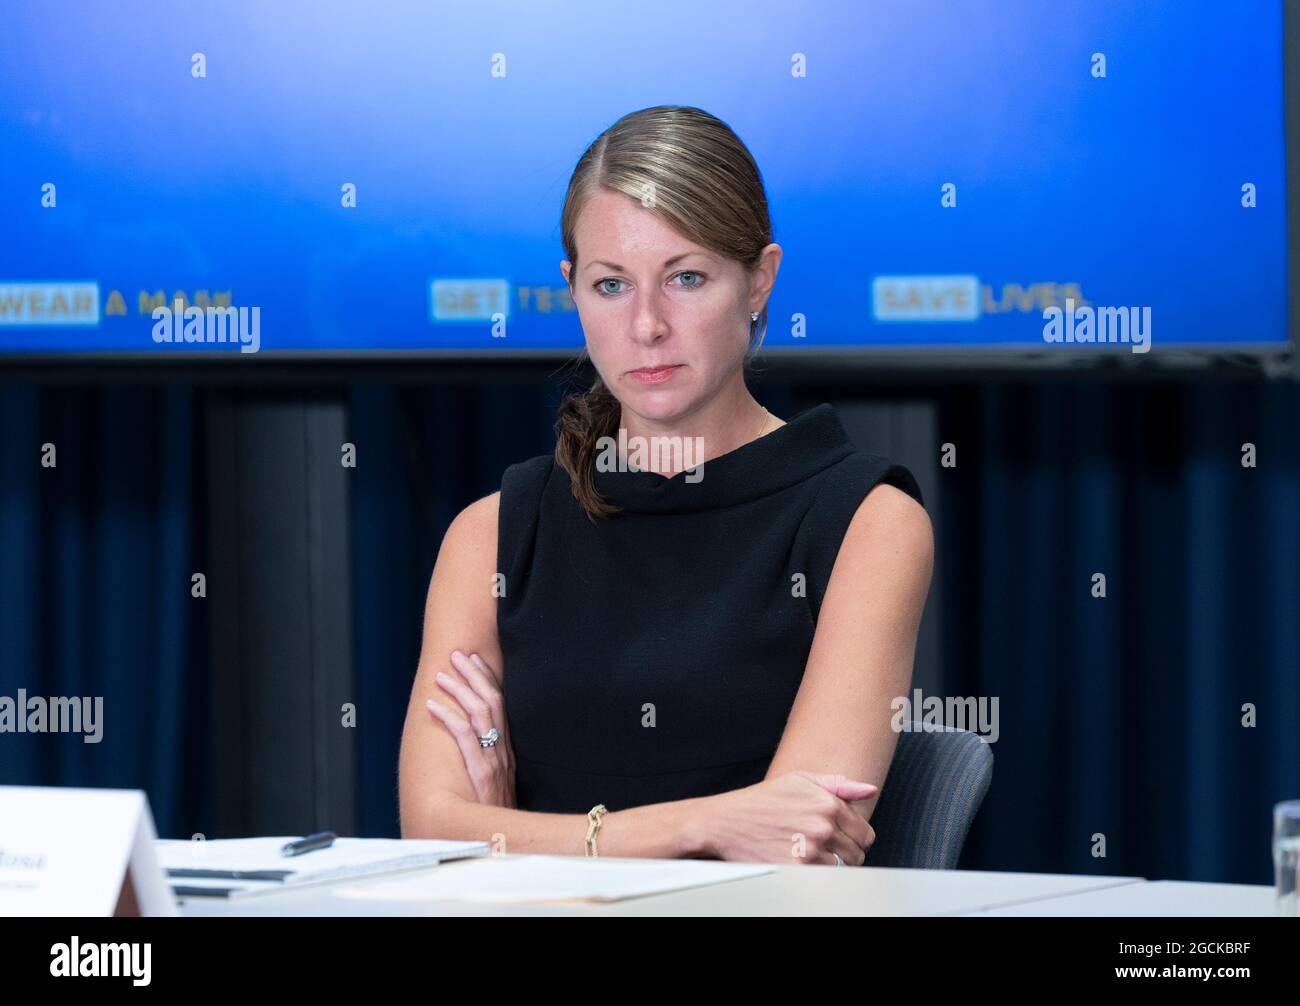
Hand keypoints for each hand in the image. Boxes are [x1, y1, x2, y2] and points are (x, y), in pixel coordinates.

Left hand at [425, 649, 516, 807]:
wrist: (501, 842)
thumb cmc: (494, 813)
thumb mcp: (497, 783)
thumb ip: (489, 761)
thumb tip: (474, 742)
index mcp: (506, 749)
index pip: (500, 704)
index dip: (487, 678)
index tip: (475, 659)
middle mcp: (503, 750)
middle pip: (491, 701)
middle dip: (473, 675)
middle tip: (456, 655)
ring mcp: (493, 761)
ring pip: (478, 714)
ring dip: (458, 691)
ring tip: (440, 676)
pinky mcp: (480, 774)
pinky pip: (465, 738)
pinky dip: (448, 718)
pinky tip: (433, 707)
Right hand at [696, 771, 876, 864]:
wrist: (725, 822)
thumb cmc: (762, 800)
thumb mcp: (799, 780)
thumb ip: (838, 785)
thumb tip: (870, 789)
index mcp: (827, 804)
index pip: (865, 833)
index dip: (855, 838)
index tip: (841, 839)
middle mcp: (822, 827)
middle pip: (856, 855)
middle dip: (844, 853)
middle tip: (821, 847)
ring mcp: (810, 851)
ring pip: (842, 870)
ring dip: (831, 866)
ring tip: (809, 854)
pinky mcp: (796, 870)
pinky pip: (823, 881)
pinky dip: (816, 876)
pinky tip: (800, 863)